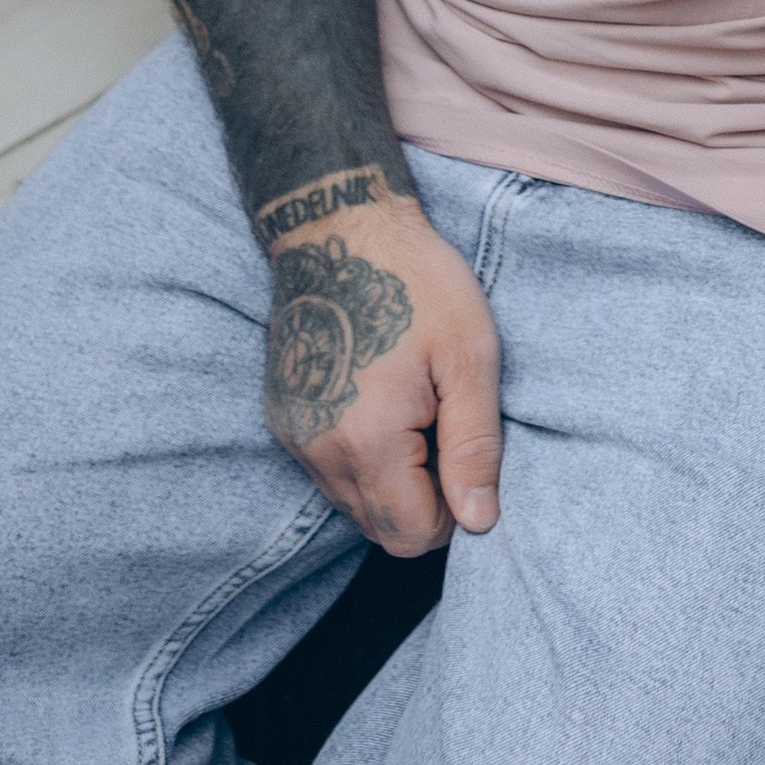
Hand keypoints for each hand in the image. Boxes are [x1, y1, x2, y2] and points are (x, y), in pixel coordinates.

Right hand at [261, 198, 502, 555]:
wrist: (341, 229)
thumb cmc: (416, 284)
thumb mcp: (470, 357)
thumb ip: (475, 446)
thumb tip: (480, 522)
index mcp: (368, 441)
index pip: (410, 536)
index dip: (452, 512)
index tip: (466, 454)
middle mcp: (319, 452)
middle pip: (379, 528)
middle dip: (422, 500)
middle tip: (444, 428)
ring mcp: (294, 436)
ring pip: (352, 504)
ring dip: (392, 481)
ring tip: (416, 411)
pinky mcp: (284, 419)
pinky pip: (329, 472)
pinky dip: (363, 458)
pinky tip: (384, 402)